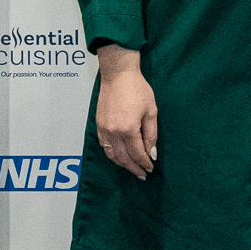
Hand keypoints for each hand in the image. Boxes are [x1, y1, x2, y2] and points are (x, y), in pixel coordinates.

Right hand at [94, 45, 158, 179]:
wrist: (118, 74)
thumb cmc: (137, 89)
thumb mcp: (151, 111)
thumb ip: (151, 134)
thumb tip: (152, 153)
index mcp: (128, 129)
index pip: (137, 154)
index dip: (144, 163)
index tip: (150, 168)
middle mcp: (114, 132)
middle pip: (123, 158)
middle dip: (134, 168)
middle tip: (142, 174)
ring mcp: (104, 130)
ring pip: (112, 155)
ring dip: (122, 164)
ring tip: (132, 168)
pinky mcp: (99, 125)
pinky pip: (105, 147)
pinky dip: (112, 155)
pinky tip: (120, 156)